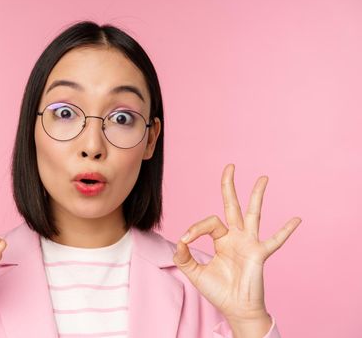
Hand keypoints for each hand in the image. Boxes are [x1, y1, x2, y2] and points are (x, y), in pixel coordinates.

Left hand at [173, 164, 300, 324]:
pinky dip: (285, 231)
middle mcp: (236, 236)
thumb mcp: (195, 273)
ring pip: (253, 214)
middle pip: (232, 205)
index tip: (185, 241)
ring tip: (263, 178)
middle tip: (230, 166)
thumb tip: (179, 241)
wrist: (235, 309)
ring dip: (257, 196)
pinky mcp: (259, 254)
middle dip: (229, 186)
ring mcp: (249, 243)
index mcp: (221, 239)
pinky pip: (274, 241)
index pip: (208, 222)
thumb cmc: (218, 291)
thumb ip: (184, 257)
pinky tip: (296, 219)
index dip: (195, 228)